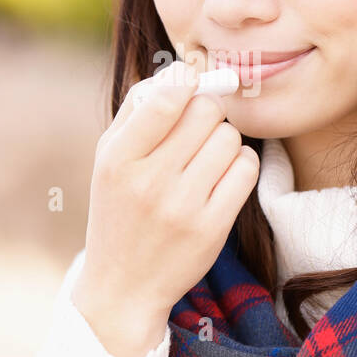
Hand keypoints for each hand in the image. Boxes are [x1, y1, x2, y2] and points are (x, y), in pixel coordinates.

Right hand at [73, 60, 258, 356]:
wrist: (123, 287)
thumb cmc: (119, 209)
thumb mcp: (109, 158)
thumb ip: (139, 109)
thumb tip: (183, 70)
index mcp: (117, 159)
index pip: (167, 98)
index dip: (188, 81)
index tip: (192, 83)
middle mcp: (149, 182)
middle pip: (206, 111)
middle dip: (207, 112)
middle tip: (196, 131)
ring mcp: (182, 207)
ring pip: (230, 138)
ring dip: (224, 142)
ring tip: (204, 161)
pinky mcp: (212, 228)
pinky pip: (247, 169)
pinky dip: (240, 166)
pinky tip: (221, 178)